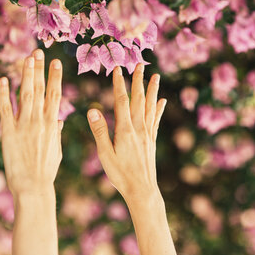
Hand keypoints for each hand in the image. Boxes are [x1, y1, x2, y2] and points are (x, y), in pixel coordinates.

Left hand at [0, 49, 62, 197]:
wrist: (33, 186)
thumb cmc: (46, 170)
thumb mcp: (56, 149)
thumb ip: (56, 132)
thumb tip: (59, 120)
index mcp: (52, 124)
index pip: (55, 95)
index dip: (55, 77)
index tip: (56, 62)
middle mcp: (39, 121)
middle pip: (40, 90)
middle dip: (39, 69)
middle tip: (38, 52)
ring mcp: (23, 125)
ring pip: (25, 95)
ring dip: (25, 76)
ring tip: (26, 59)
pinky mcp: (8, 132)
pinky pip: (5, 109)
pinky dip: (4, 94)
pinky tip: (2, 80)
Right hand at [87, 64, 166, 201]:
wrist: (142, 189)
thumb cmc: (120, 174)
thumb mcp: (105, 154)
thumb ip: (100, 132)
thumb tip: (93, 111)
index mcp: (125, 130)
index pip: (121, 101)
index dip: (119, 84)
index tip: (117, 69)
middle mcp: (139, 128)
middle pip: (138, 99)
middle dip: (138, 81)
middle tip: (139, 65)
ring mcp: (147, 134)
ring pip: (150, 106)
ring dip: (152, 90)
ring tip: (155, 75)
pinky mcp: (152, 140)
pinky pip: (155, 120)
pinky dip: (158, 108)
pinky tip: (162, 101)